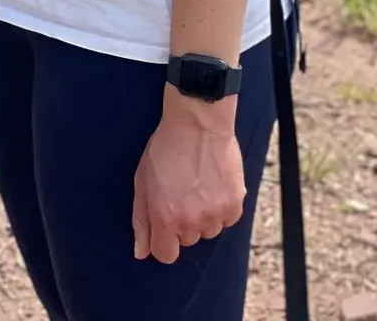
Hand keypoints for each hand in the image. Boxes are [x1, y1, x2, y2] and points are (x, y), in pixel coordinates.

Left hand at [132, 95, 245, 264]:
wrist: (198, 123)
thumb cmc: (165, 148)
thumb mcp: (142, 180)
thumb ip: (141, 219)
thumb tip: (141, 252)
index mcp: (165, 217)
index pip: (165, 254)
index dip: (163, 240)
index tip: (165, 223)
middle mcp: (191, 221)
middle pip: (187, 240)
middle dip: (182, 222)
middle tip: (180, 192)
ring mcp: (215, 214)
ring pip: (208, 231)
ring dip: (203, 216)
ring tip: (197, 185)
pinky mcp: (235, 204)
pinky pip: (227, 220)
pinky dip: (221, 208)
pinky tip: (213, 185)